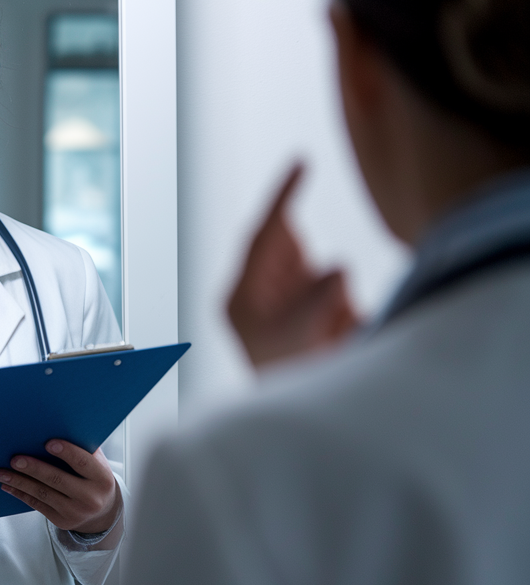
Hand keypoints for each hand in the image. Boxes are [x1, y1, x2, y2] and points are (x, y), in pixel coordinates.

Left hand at [0, 440, 120, 535]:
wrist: (103, 512)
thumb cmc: (94, 478)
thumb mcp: (96, 463)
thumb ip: (82, 447)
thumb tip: (54, 426)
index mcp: (102, 478)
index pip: (83, 463)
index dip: (66, 452)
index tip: (47, 443)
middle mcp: (91, 498)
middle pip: (58, 480)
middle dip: (34, 468)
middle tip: (14, 459)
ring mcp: (76, 512)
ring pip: (43, 494)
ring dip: (19, 482)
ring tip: (1, 473)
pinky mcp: (62, 521)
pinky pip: (37, 505)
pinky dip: (21, 494)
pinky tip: (8, 486)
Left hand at [227, 164, 360, 367]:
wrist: (298, 420)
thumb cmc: (283, 381)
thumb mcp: (296, 339)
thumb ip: (317, 301)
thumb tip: (338, 266)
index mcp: (242, 294)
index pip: (262, 234)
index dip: (282, 196)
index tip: (301, 164)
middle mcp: (263, 290)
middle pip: (286, 248)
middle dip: (302, 254)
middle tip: (311, 283)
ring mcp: (289, 297)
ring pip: (318, 271)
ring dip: (328, 299)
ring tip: (323, 333)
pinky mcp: (318, 306)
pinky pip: (337, 291)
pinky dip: (342, 311)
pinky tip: (332, 340)